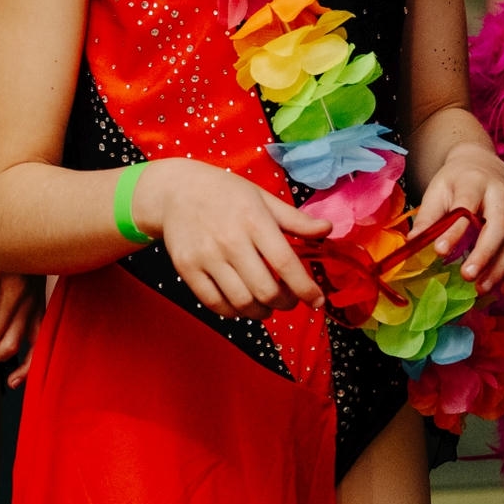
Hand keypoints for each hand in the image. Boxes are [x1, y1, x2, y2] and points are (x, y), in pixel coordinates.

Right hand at [134, 159, 327, 318]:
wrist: (176, 191)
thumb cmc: (225, 193)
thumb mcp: (263, 198)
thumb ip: (295, 219)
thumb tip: (327, 229)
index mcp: (253, 220)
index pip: (285, 263)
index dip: (305, 288)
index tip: (317, 301)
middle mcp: (230, 240)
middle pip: (265, 289)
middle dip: (285, 303)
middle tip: (289, 301)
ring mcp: (206, 257)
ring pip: (241, 302)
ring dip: (261, 312)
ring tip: (267, 306)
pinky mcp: (186, 269)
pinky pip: (214, 303)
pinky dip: (233, 312)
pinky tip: (241, 305)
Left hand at [410, 142, 503, 292]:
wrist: (483, 164)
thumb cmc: (456, 182)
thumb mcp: (436, 191)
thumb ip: (428, 217)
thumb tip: (414, 242)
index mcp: (474, 182)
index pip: (466, 207)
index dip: (454, 231)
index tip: (440, 252)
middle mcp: (501, 193)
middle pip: (500, 225)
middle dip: (485, 254)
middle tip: (467, 277)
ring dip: (503, 268)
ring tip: (482, 289)